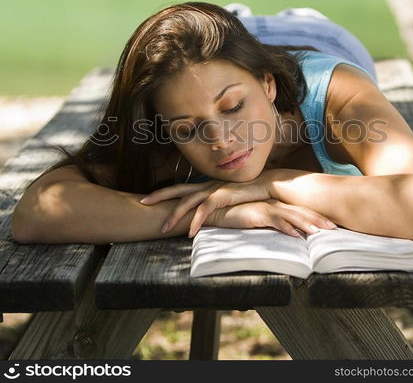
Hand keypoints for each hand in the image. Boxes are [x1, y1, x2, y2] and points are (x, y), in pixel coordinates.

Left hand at [139, 171, 275, 236]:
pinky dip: (196, 222)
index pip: (179, 188)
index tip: (147, 197)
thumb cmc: (245, 194)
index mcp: (204, 186)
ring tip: (163, 229)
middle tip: (141, 203)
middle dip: (158, 196)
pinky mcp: (222, 196)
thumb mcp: (225, 198)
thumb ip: (213, 203)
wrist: (264, 186)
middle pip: (177, 190)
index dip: (163, 192)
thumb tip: (203, 213)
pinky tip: (190, 233)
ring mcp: (212, 190)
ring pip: (187, 202)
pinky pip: (205, 210)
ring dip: (174, 216)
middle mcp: (205, 186)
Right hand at [211, 199, 334, 236]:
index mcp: (275, 204)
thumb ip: (272, 222)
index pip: (299, 210)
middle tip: (334, 228)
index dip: (315, 216)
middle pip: (300, 211)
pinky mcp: (255, 213)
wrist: (215, 210)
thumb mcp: (257, 219)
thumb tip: (289, 232)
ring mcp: (265, 207)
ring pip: (290, 215)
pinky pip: (274, 220)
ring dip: (305, 223)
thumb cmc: (234, 215)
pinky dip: (286, 227)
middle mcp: (273, 203)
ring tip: (319, 232)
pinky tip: (295, 234)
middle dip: (317, 219)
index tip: (330, 224)